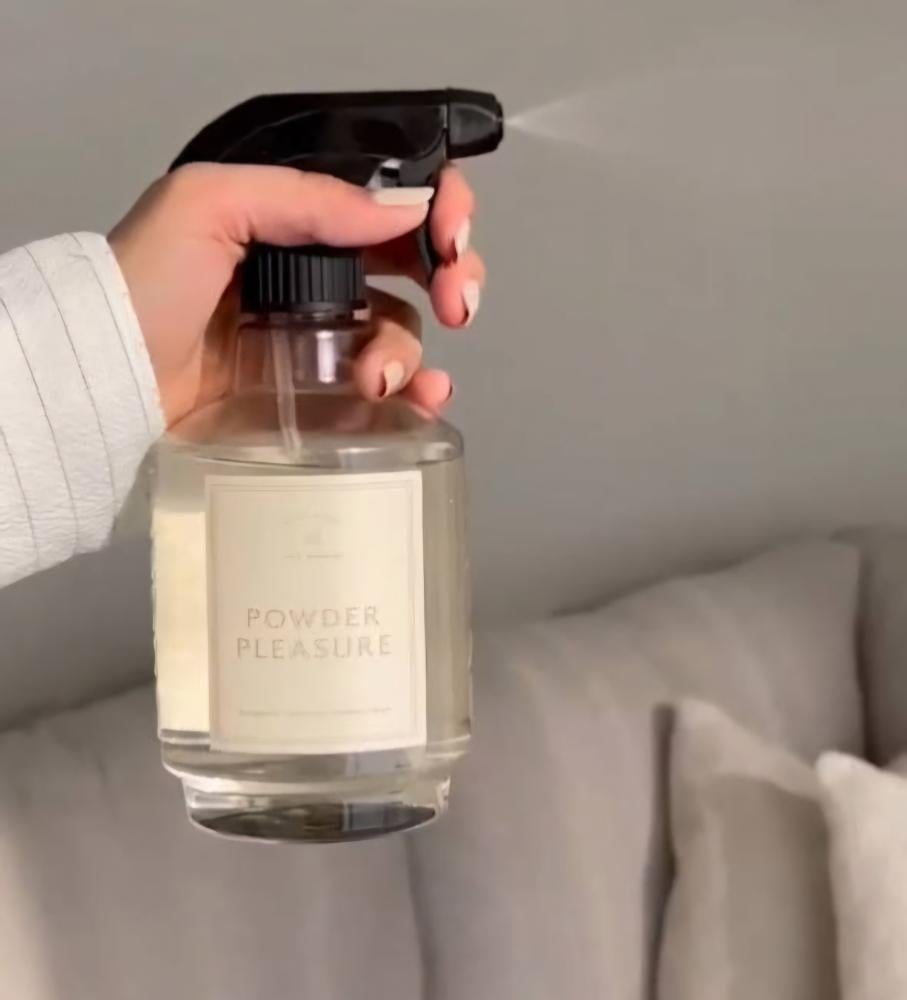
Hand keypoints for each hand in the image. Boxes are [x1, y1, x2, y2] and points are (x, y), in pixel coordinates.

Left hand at [109, 163, 484, 426]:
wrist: (109, 375)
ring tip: (375, 379)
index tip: (451, 238)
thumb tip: (405, 211)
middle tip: (456, 302)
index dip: (438, 211)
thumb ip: (307, 199)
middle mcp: (320, 274)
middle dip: (453, 278)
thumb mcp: (210, 205)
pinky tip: (421, 400)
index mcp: (298, 220)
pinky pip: (385, 390)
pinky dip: (416, 394)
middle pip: (416, 266)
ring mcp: (321, 338)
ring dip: (412, 352)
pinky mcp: (317, 393)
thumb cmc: (147, 282)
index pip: (388, 204)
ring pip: (404, 333)